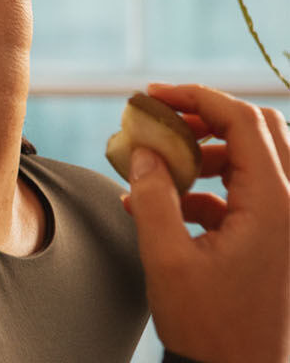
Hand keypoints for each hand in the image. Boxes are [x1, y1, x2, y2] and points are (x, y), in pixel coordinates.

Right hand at [124, 83, 289, 362]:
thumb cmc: (208, 324)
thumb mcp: (166, 257)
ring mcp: (289, 223)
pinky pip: (249, 191)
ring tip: (158, 163)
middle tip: (159, 116)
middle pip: (258, 129)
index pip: (243, 120)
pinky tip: (165, 204)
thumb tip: (143, 150)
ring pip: (254, 157)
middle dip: (205, 115)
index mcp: (275, 205)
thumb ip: (153, 196)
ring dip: (206, 151)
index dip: (196, 96)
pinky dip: (209, 185)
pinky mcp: (279, 239)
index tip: (152, 94)